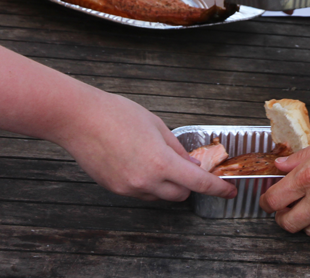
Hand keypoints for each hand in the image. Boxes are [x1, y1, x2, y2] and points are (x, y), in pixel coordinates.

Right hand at [53, 91, 236, 200]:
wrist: (79, 119)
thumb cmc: (117, 114)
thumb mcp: (157, 125)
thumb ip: (177, 149)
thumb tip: (191, 164)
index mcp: (161, 162)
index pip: (198, 183)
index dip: (218, 189)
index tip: (230, 191)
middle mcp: (146, 181)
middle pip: (181, 194)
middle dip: (190, 183)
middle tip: (190, 166)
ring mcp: (129, 188)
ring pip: (160, 195)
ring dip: (168, 184)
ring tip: (159, 159)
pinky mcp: (115, 188)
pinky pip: (142, 192)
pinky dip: (150, 183)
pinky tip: (141, 162)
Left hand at [259, 127, 309, 237]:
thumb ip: (301, 157)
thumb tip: (281, 165)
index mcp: (309, 176)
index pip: (273, 200)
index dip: (266, 200)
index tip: (268, 197)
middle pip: (285, 223)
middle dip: (281, 215)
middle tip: (286, 206)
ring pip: (306, 230)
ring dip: (303, 221)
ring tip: (308, 207)